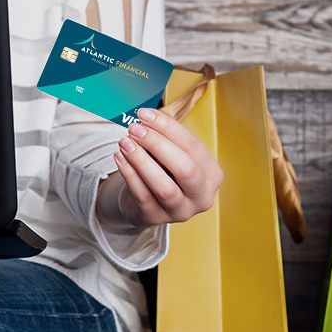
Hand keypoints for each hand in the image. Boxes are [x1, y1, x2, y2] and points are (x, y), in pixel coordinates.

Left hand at [96, 107, 223, 228]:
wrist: (148, 200)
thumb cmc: (163, 170)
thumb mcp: (170, 153)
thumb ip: (163, 137)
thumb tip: (145, 117)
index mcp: (212, 174)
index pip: (193, 145)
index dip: (167, 127)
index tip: (144, 113)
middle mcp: (202, 196)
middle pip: (185, 168)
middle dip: (158, 144)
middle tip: (135, 129)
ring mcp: (181, 212)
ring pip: (165, 187)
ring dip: (142, 161)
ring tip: (124, 142)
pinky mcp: (157, 218)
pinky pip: (143, 196)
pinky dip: (130, 174)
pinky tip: (119, 157)